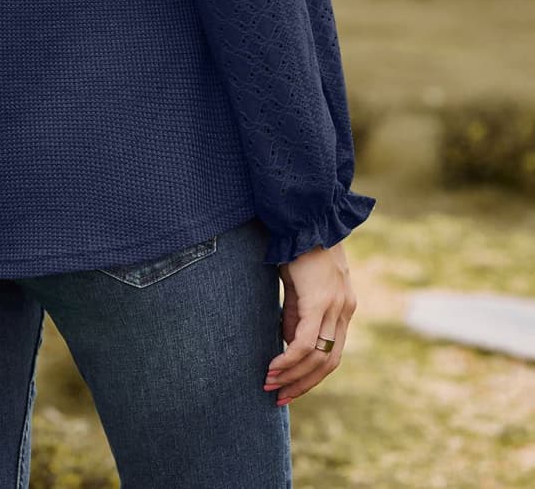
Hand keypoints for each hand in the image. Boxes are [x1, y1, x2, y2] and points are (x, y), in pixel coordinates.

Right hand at [263, 242, 356, 405]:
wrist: (302, 217)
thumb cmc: (298, 246)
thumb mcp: (299, 285)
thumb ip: (297, 314)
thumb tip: (289, 346)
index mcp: (342, 306)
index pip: (332, 354)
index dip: (311, 375)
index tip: (290, 389)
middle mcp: (344, 309)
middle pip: (328, 362)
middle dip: (303, 384)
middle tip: (280, 398)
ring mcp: (335, 306)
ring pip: (318, 357)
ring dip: (293, 376)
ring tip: (270, 384)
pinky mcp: (319, 301)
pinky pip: (305, 342)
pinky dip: (289, 359)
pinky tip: (273, 367)